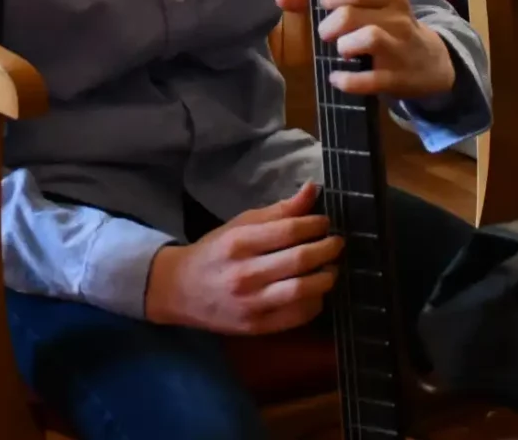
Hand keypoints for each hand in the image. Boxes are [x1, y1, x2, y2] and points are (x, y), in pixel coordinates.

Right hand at [143, 184, 341, 334]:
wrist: (179, 290)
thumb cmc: (214, 252)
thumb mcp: (240, 225)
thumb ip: (278, 211)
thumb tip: (312, 190)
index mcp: (239, 243)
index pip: (288, 231)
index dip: (314, 224)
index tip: (324, 222)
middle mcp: (245, 274)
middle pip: (298, 260)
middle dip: (327, 249)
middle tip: (337, 243)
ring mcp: (251, 304)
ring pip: (301, 291)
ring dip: (326, 278)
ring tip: (331, 268)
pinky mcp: (256, 327)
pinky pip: (296, 316)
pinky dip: (315, 303)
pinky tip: (317, 292)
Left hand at [275, 0, 456, 99]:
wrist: (431, 64)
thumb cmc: (389, 29)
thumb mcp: (369, 10)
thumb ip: (324, 1)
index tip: (324, 5)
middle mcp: (398, 19)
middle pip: (353, 14)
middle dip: (330, 25)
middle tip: (327, 35)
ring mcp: (399, 50)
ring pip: (369, 37)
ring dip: (344, 45)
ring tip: (340, 52)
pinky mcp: (398, 79)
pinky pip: (370, 79)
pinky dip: (347, 80)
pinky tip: (337, 79)